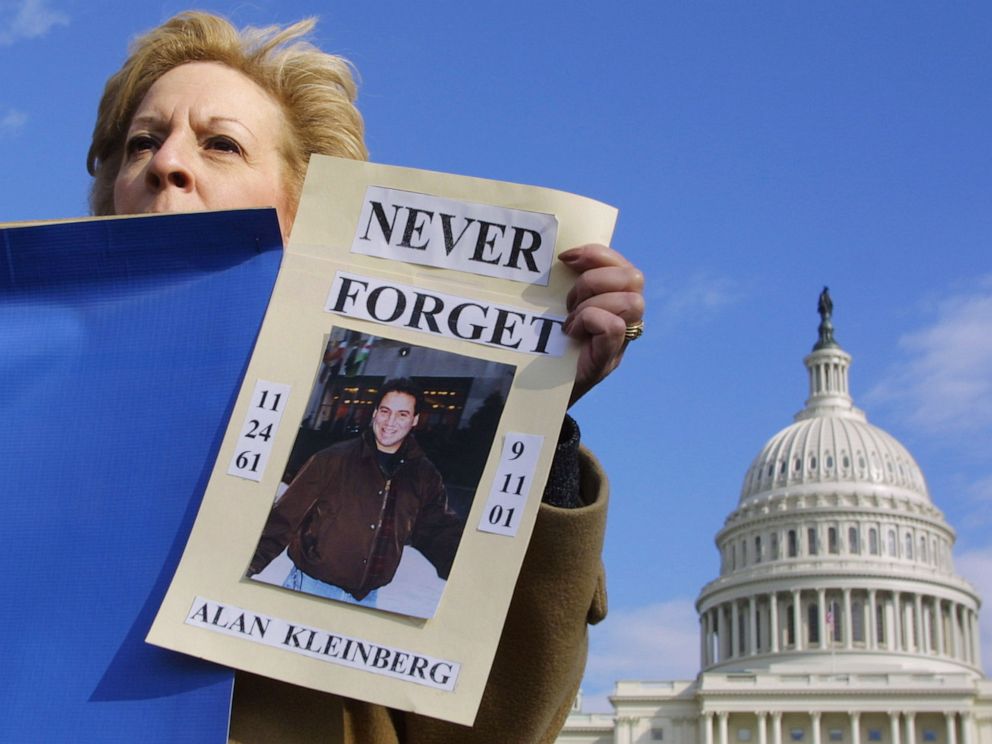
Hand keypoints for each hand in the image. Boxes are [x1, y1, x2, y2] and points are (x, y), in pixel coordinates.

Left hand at [560, 244, 644, 406]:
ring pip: (631, 302)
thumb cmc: (548, 346)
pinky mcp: (608, 359)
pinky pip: (614, 327)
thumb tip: (562, 256)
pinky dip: (589, 321)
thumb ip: (572, 286)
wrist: (538, 390)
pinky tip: (570, 332)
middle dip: (594, 280)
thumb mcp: (561, 308)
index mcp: (616, 301)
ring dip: (592, 303)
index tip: (564, 259)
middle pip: (634, 278)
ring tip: (569, 319)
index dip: (597, 254)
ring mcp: (620, 341)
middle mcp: (626, 320)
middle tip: (569, 301)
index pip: (624, 266)